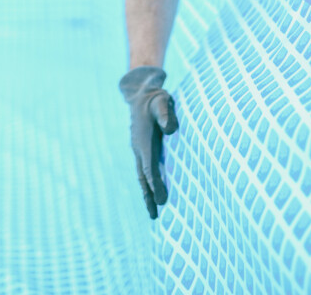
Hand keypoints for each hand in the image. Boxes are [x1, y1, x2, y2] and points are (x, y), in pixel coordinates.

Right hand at [119, 66, 178, 218]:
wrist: (141, 95)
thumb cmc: (155, 98)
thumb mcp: (162, 101)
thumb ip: (166, 114)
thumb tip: (171, 130)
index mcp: (144, 140)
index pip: (149, 166)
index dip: (155, 183)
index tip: (161, 199)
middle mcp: (139, 148)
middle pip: (143, 177)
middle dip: (149, 196)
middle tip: (155, 216)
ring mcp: (139, 150)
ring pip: (143, 176)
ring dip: (148, 194)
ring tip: (154, 213)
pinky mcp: (143, 150)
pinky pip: (145, 171)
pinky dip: (149, 185)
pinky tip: (155, 194)